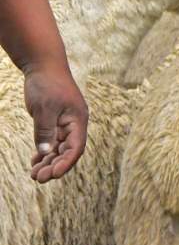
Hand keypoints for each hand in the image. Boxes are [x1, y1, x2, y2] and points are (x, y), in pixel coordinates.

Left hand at [23, 60, 87, 181]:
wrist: (43, 65)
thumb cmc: (47, 84)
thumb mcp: (44, 108)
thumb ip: (45, 131)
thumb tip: (45, 153)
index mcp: (78, 120)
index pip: (76, 147)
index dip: (66, 163)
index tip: (54, 175)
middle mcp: (74, 124)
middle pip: (68, 151)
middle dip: (55, 166)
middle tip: (38, 178)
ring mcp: (64, 123)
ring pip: (59, 148)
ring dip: (48, 162)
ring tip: (34, 174)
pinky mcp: (54, 121)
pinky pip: (52, 141)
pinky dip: (44, 152)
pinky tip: (35, 161)